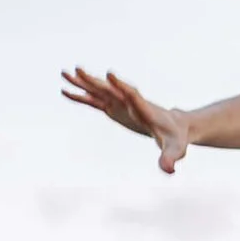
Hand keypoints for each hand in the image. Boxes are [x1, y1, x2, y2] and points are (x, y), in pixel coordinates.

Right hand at [62, 67, 190, 173]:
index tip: (109, 75)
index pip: (132, 95)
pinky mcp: (114, 109)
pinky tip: (65, 91)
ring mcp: (120, 104)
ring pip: (98, 92)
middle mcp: (129, 103)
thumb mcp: (175, 150)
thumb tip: (169, 170)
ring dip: (82, 84)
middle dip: (94, 81)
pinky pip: (94, 101)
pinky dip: (81, 97)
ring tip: (64, 73)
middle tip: (77, 69)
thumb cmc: (176, 138)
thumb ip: (170, 158)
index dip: (121, 86)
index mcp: (144, 109)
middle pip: (110, 89)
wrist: (175, 127)